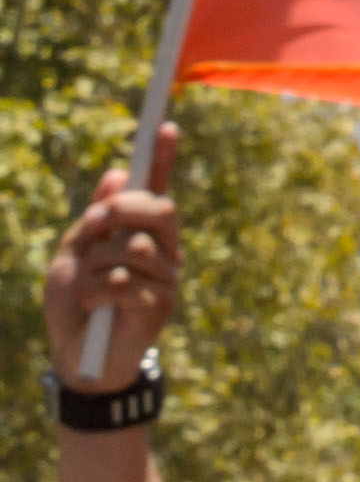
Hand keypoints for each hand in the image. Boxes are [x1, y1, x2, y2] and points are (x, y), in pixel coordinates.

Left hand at [42, 127, 179, 393]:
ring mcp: (166, 276)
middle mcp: (162, 249)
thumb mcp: (71, 254)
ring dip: (97, 264)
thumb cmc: (72, 304)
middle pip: (157, 209)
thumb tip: (116, 174)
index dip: (162, 157)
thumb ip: (94, 221)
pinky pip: (128, 281)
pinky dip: (98, 291)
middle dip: (121, 211)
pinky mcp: (160, 304)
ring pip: (135, 248)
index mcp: (141, 233)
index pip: (156, 188)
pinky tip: (94, 305)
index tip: (165, 125)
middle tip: (91, 225)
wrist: (76, 356)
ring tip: (86, 287)